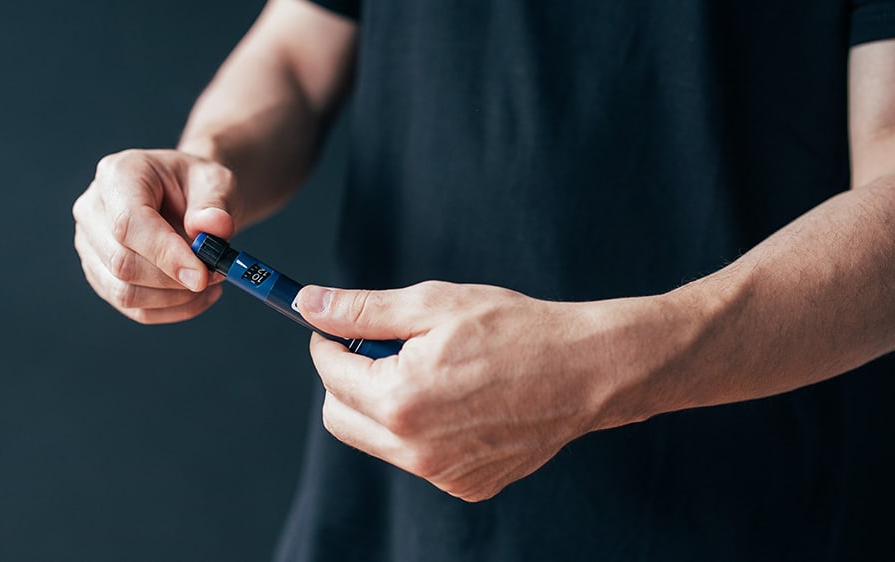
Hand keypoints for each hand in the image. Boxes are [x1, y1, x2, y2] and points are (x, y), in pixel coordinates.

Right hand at [72, 149, 237, 322]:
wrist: (191, 197)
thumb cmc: (199, 186)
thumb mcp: (216, 182)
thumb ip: (216, 204)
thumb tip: (213, 228)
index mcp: (118, 175)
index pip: (128, 224)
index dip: (165, 254)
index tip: (202, 274)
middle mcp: (93, 209)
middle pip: (121, 262)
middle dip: (174, 280)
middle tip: (216, 275)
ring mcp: (90, 245)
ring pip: (124, 292)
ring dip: (175, 298)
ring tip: (211, 283)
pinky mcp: (101, 275)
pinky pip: (133, 308)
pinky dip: (172, 309)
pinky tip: (198, 296)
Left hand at [295, 281, 664, 501]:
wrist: (586, 370)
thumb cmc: (516, 330)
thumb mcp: (432, 304)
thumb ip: (362, 309)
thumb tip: (308, 304)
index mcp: (399, 400)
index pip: (330, 373)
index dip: (326, 342)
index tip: (333, 328)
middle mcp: (414, 449)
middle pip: (340, 417)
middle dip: (347, 379)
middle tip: (381, 348)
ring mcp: (441, 473)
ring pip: (378, 440)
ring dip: (384, 404)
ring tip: (431, 370)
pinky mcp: (466, 484)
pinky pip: (418, 458)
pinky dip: (421, 429)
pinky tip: (459, 399)